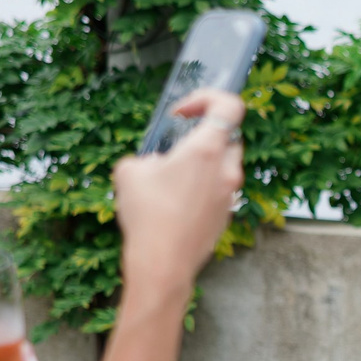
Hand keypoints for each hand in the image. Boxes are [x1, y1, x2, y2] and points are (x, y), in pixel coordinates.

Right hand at [114, 86, 244, 307]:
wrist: (162, 262)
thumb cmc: (147, 214)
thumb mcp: (130, 171)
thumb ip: (148, 155)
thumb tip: (157, 163)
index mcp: (207, 150)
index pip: (229, 105)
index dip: (206, 98)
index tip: (181, 113)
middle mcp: (226, 170)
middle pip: (227, 136)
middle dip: (202, 135)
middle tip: (174, 148)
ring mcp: (231, 193)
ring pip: (223, 165)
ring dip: (201, 163)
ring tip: (170, 179)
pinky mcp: (227, 214)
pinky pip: (218, 189)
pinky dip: (202, 187)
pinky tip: (175, 203)